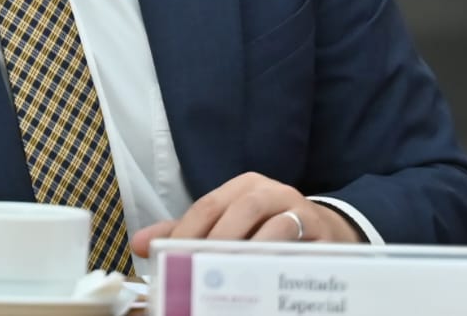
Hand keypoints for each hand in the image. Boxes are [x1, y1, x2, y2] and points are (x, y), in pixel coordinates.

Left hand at [130, 173, 362, 257]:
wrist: (325, 235)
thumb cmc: (267, 232)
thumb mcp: (228, 227)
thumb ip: (186, 235)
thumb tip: (140, 243)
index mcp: (242, 187)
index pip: (207, 205)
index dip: (186, 231)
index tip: (167, 258)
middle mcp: (270, 191)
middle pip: (240, 210)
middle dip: (216, 241)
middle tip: (197, 270)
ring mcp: (298, 209)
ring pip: (273, 224)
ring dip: (249, 249)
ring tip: (228, 275)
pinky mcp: (321, 233)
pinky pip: (301, 244)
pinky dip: (280, 259)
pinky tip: (263, 278)